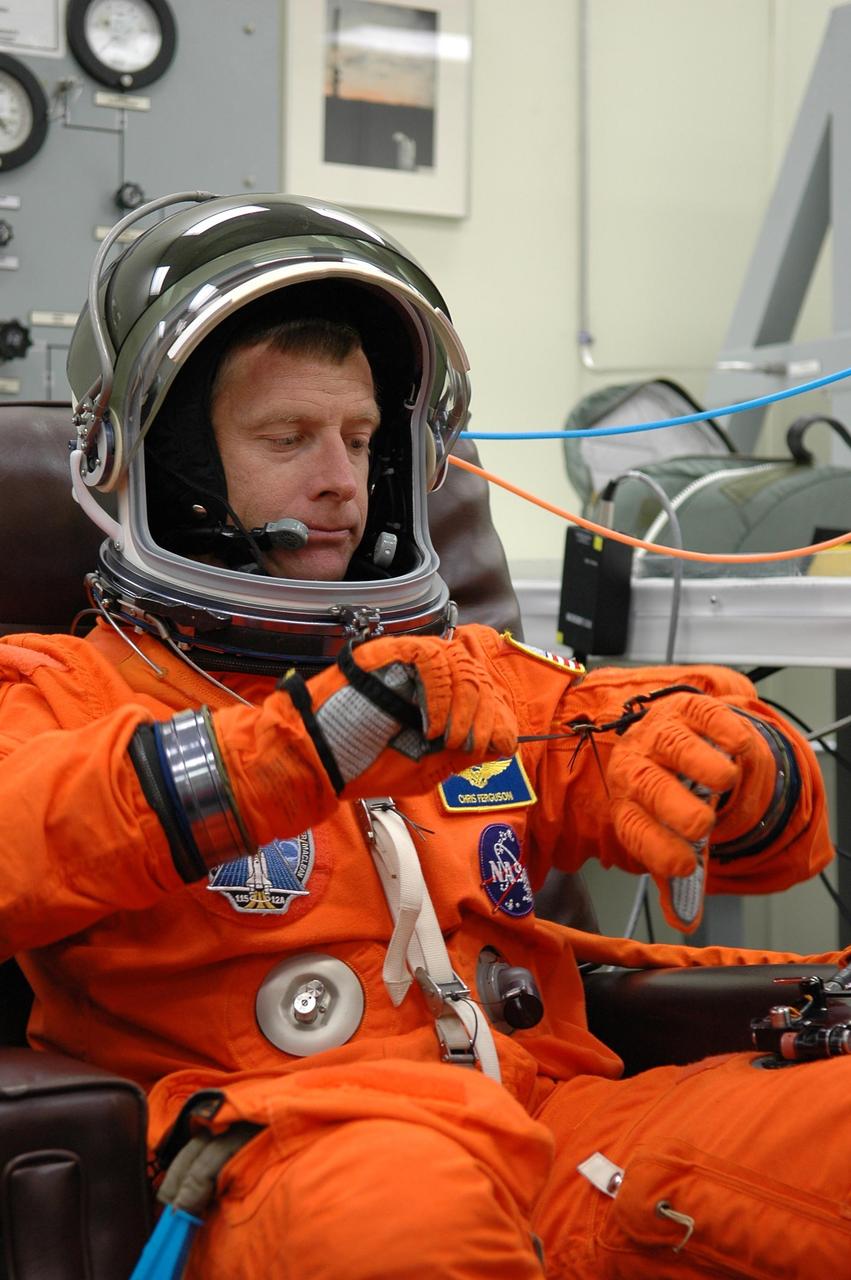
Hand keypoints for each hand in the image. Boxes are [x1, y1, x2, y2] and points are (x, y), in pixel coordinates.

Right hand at [289, 634, 517, 797]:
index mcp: (437, 700)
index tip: (501, 743)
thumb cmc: (363, 764)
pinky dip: (441, 692)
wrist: (319, 760)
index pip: (483, 691)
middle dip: (484, 713)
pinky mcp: (391, 651)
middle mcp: (426, 677)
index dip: (499, 715)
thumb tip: (502, 742)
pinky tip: (432, 723)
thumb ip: (461, 754)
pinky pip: (431, 656)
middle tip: (468, 744)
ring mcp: (408, 662)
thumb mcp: (425, 768)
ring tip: (447, 737)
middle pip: (476, 675)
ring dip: (465, 704)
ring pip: (459, 663)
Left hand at [606, 691, 774, 879]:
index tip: (685, 866)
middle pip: (648, 785)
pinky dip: (723, 729)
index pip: (634, 828)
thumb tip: (685, 921)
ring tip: (724, 781)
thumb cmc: (667, 793)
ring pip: (675, 745)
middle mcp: (637, 765)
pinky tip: (738, 746)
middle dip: (674, 808)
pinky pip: (702, 714)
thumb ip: (677, 877)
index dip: (657, 849)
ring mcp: (660, 733)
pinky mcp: (687, 708)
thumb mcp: (669, 832)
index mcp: (627, 802)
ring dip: (700, 764)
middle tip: (701, 825)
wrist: (665, 736)